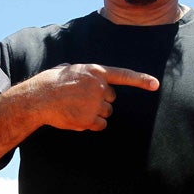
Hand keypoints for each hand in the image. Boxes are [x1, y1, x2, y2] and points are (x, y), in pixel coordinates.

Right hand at [24, 63, 158, 130]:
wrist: (38, 98)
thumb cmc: (52, 81)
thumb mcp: (70, 68)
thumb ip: (86, 73)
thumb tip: (88, 78)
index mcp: (96, 71)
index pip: (124, 75)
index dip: (141, 80)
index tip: (156, 84)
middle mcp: (99, 87)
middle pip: (111, 99)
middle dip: (101, 100)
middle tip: (81, 98)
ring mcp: (95, 104)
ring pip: (106, 113)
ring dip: (96, 112)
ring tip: (76, 107)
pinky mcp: (89, 119)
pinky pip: (101, 125)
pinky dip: (93, 124)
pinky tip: (78, 117)